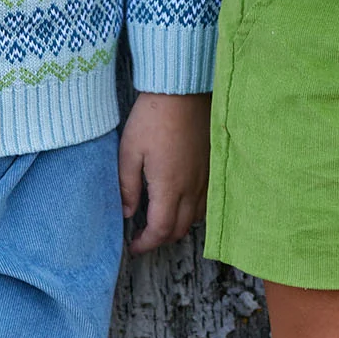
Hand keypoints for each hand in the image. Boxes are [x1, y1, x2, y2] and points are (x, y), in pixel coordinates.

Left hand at [119, 91, 210, 252]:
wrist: (182, 92)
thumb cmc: (152, 118)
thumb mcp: (129, 151)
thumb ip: (127, 186)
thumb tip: (127, 212)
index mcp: (169, 186)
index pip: (160, 230)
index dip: (146, 244)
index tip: (133, 246)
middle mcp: (191, 188)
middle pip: (179, 229)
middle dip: (160, 239)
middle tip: (143, 236)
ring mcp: (205, 178)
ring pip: (195, 218)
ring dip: (177, 226)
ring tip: (159, 220)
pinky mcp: (211, 167)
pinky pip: (205, 202)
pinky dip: (192, 212)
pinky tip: (180, 202)